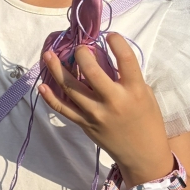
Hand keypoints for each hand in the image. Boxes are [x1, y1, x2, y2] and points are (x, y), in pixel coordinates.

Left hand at [38, 33, 173, 182]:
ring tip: (48, 55)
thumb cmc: (147, 120)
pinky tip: (42, 85)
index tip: (110, 35)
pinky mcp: (84, 124)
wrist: (143, 154)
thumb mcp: (144, 95)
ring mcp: (96, 114)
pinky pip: (63, 109)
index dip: (117, 43)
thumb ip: (126, 77)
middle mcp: (114, 101)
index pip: (126, 60)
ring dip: (57, 70)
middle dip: (81, 55)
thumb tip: (101, 58)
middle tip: (78, 47)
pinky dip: (50, 97)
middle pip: (91, 72)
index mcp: (134, 91)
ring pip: (71, 89)